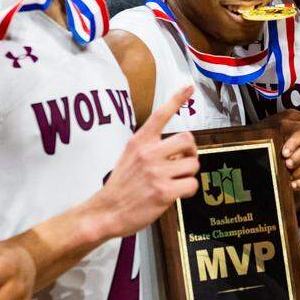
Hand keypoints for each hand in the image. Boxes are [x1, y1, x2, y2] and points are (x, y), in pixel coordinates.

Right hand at [89, 86, 199, 238]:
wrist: (106, 212)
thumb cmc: (121, 186)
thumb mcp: (129, 157)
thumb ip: (151, 149)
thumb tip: (178, 150)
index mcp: (139, 142)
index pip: (161, 115)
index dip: (177, 99)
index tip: (189, 87)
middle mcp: (148, 153)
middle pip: (188, 139)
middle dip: (191, 152)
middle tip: (185, 161)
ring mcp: (156, 172)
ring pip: (193, 165)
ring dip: (189, 174)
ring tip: (176, 180)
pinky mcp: (164, 192)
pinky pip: (192, 185)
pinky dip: (188, 190)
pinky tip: (176, 193)